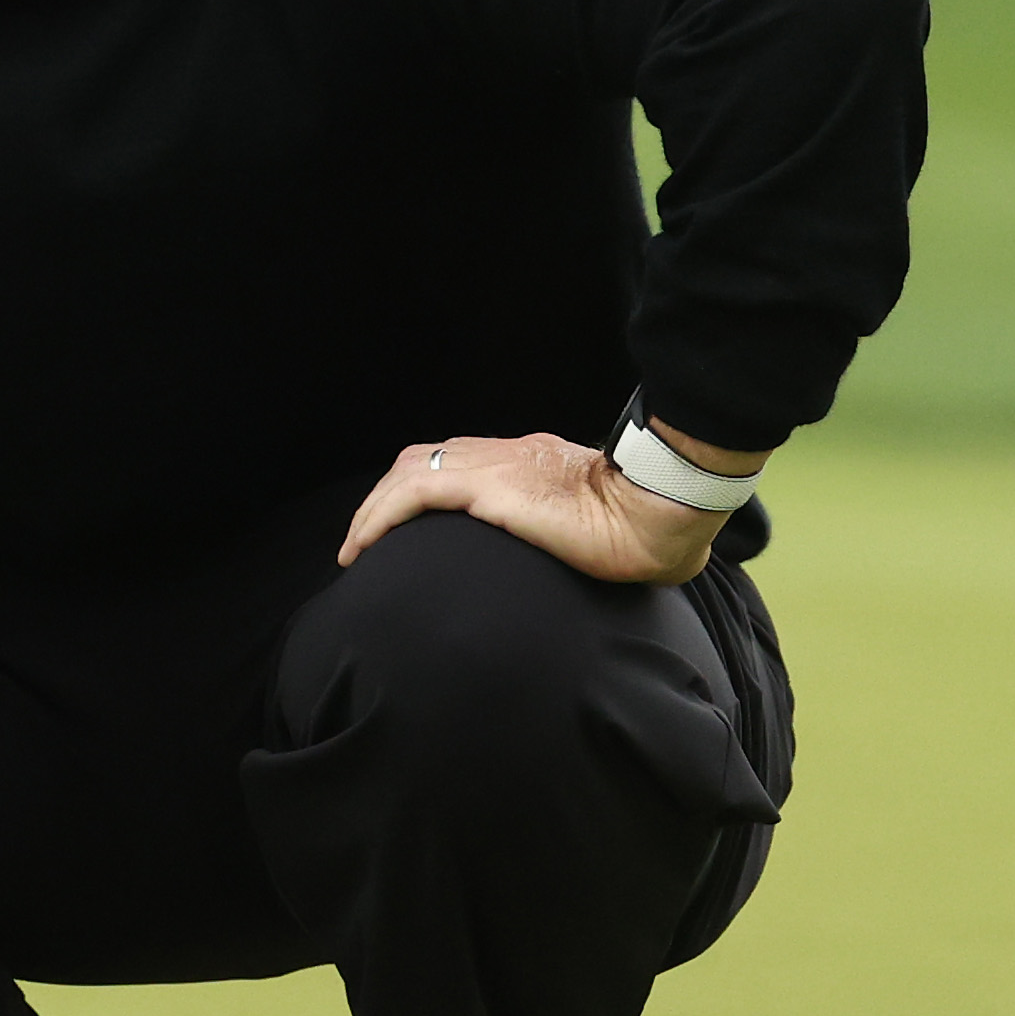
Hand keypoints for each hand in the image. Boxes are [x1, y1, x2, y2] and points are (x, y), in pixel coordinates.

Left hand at [338, 424, 769, 585]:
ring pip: (408, 474)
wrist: (660, 513)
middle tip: (362, 542)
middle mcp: (506, 455)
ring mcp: (496, 468)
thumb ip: (566, 529)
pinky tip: (364, 545)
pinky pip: (414, 494)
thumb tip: (568, 560)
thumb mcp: (594, 525)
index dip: (418, 489)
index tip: (399, 526)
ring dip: (372, 511)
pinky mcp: (489, 488)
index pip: (457, 462)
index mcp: (530, 461)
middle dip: (384, 498)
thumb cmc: (645, 528)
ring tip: (354, 550)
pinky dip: (381, 517)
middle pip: (422, 460)